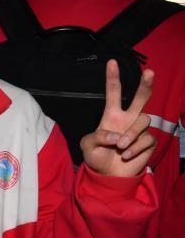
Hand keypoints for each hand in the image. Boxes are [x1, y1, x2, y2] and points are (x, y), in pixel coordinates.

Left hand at [80, 61, 155, 177]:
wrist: (107, 175)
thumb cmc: (97, 156)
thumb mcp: (88, 146)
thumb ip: (98, 137)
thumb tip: (118, 137)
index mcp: (111, 115)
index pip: (113, 93)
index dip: (113, 77)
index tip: (111, 62)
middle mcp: (128, 118)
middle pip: (140, 97)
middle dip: (145, 84)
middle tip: (149, 72)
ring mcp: (139, 129)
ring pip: (143, 121)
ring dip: (131, 134)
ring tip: (120, 147)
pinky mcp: (148, 142)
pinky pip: (146, 139)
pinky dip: (135, 148)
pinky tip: (126, 155)